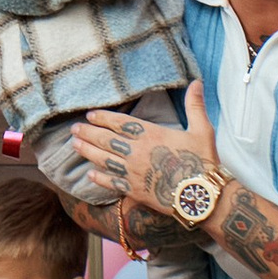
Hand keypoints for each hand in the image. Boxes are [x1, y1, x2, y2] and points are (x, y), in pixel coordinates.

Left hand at [74, 103, 210, 225]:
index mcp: (151, 135)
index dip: (104, 118)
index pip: (120, 123)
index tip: (90, 115)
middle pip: (106, 140)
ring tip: (75, 145)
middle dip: (89, 133)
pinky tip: (90, 174)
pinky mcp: (135, 191)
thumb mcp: (202, 130)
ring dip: (88, 151)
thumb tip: (197, 82)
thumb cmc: (203, 161)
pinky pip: (112, 182)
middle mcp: (137, 152)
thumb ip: (195, 106)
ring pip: (104, 160)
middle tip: (74, 129)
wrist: (201, 196)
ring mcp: (133, 172)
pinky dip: (99, 178)